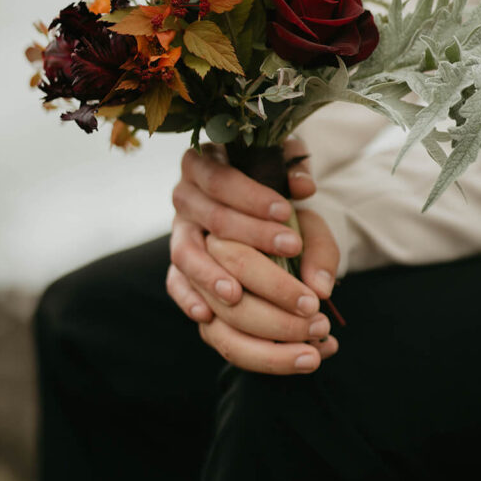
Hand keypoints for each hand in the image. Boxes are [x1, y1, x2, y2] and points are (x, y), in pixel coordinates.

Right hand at [167, 134, 340, 373]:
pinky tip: (206, 315)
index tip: (286, 211)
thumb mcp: (284, 171)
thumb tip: (305, 187)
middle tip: (293, 247)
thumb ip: (296, 173)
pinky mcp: (178, 266)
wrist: (256, 205)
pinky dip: (188, 299)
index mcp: (204, 165)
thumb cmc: (270, 184)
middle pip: (212, 218)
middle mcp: (185, 198)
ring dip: (212, 275)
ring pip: (186, 254)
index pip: (221, 179)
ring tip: (237, 294)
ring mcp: (179, 234)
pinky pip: (175, 284)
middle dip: (252, 234)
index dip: (252, 197)